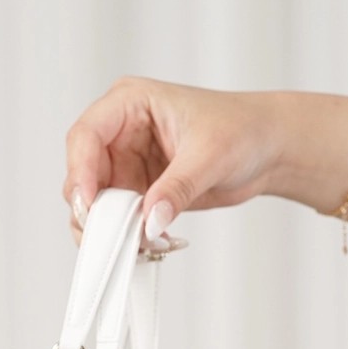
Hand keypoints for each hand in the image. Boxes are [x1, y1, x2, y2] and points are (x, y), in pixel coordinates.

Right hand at [63, 78, 347, 243]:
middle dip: (93, 210)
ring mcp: (126, 163)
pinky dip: (128, 236)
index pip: (85, 136)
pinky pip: (118, 219)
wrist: (267, 147)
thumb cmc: (242, 130)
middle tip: (113, 238)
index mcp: (130, 104)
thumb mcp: (209, 155)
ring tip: (142, 244)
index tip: (89, 207)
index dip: (80, 172)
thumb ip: (176, 189)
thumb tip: (149, 221)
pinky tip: (152, 244)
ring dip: (111, 229)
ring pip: (96, 203)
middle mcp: (120, 133)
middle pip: (83, 174)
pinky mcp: (138, 190)